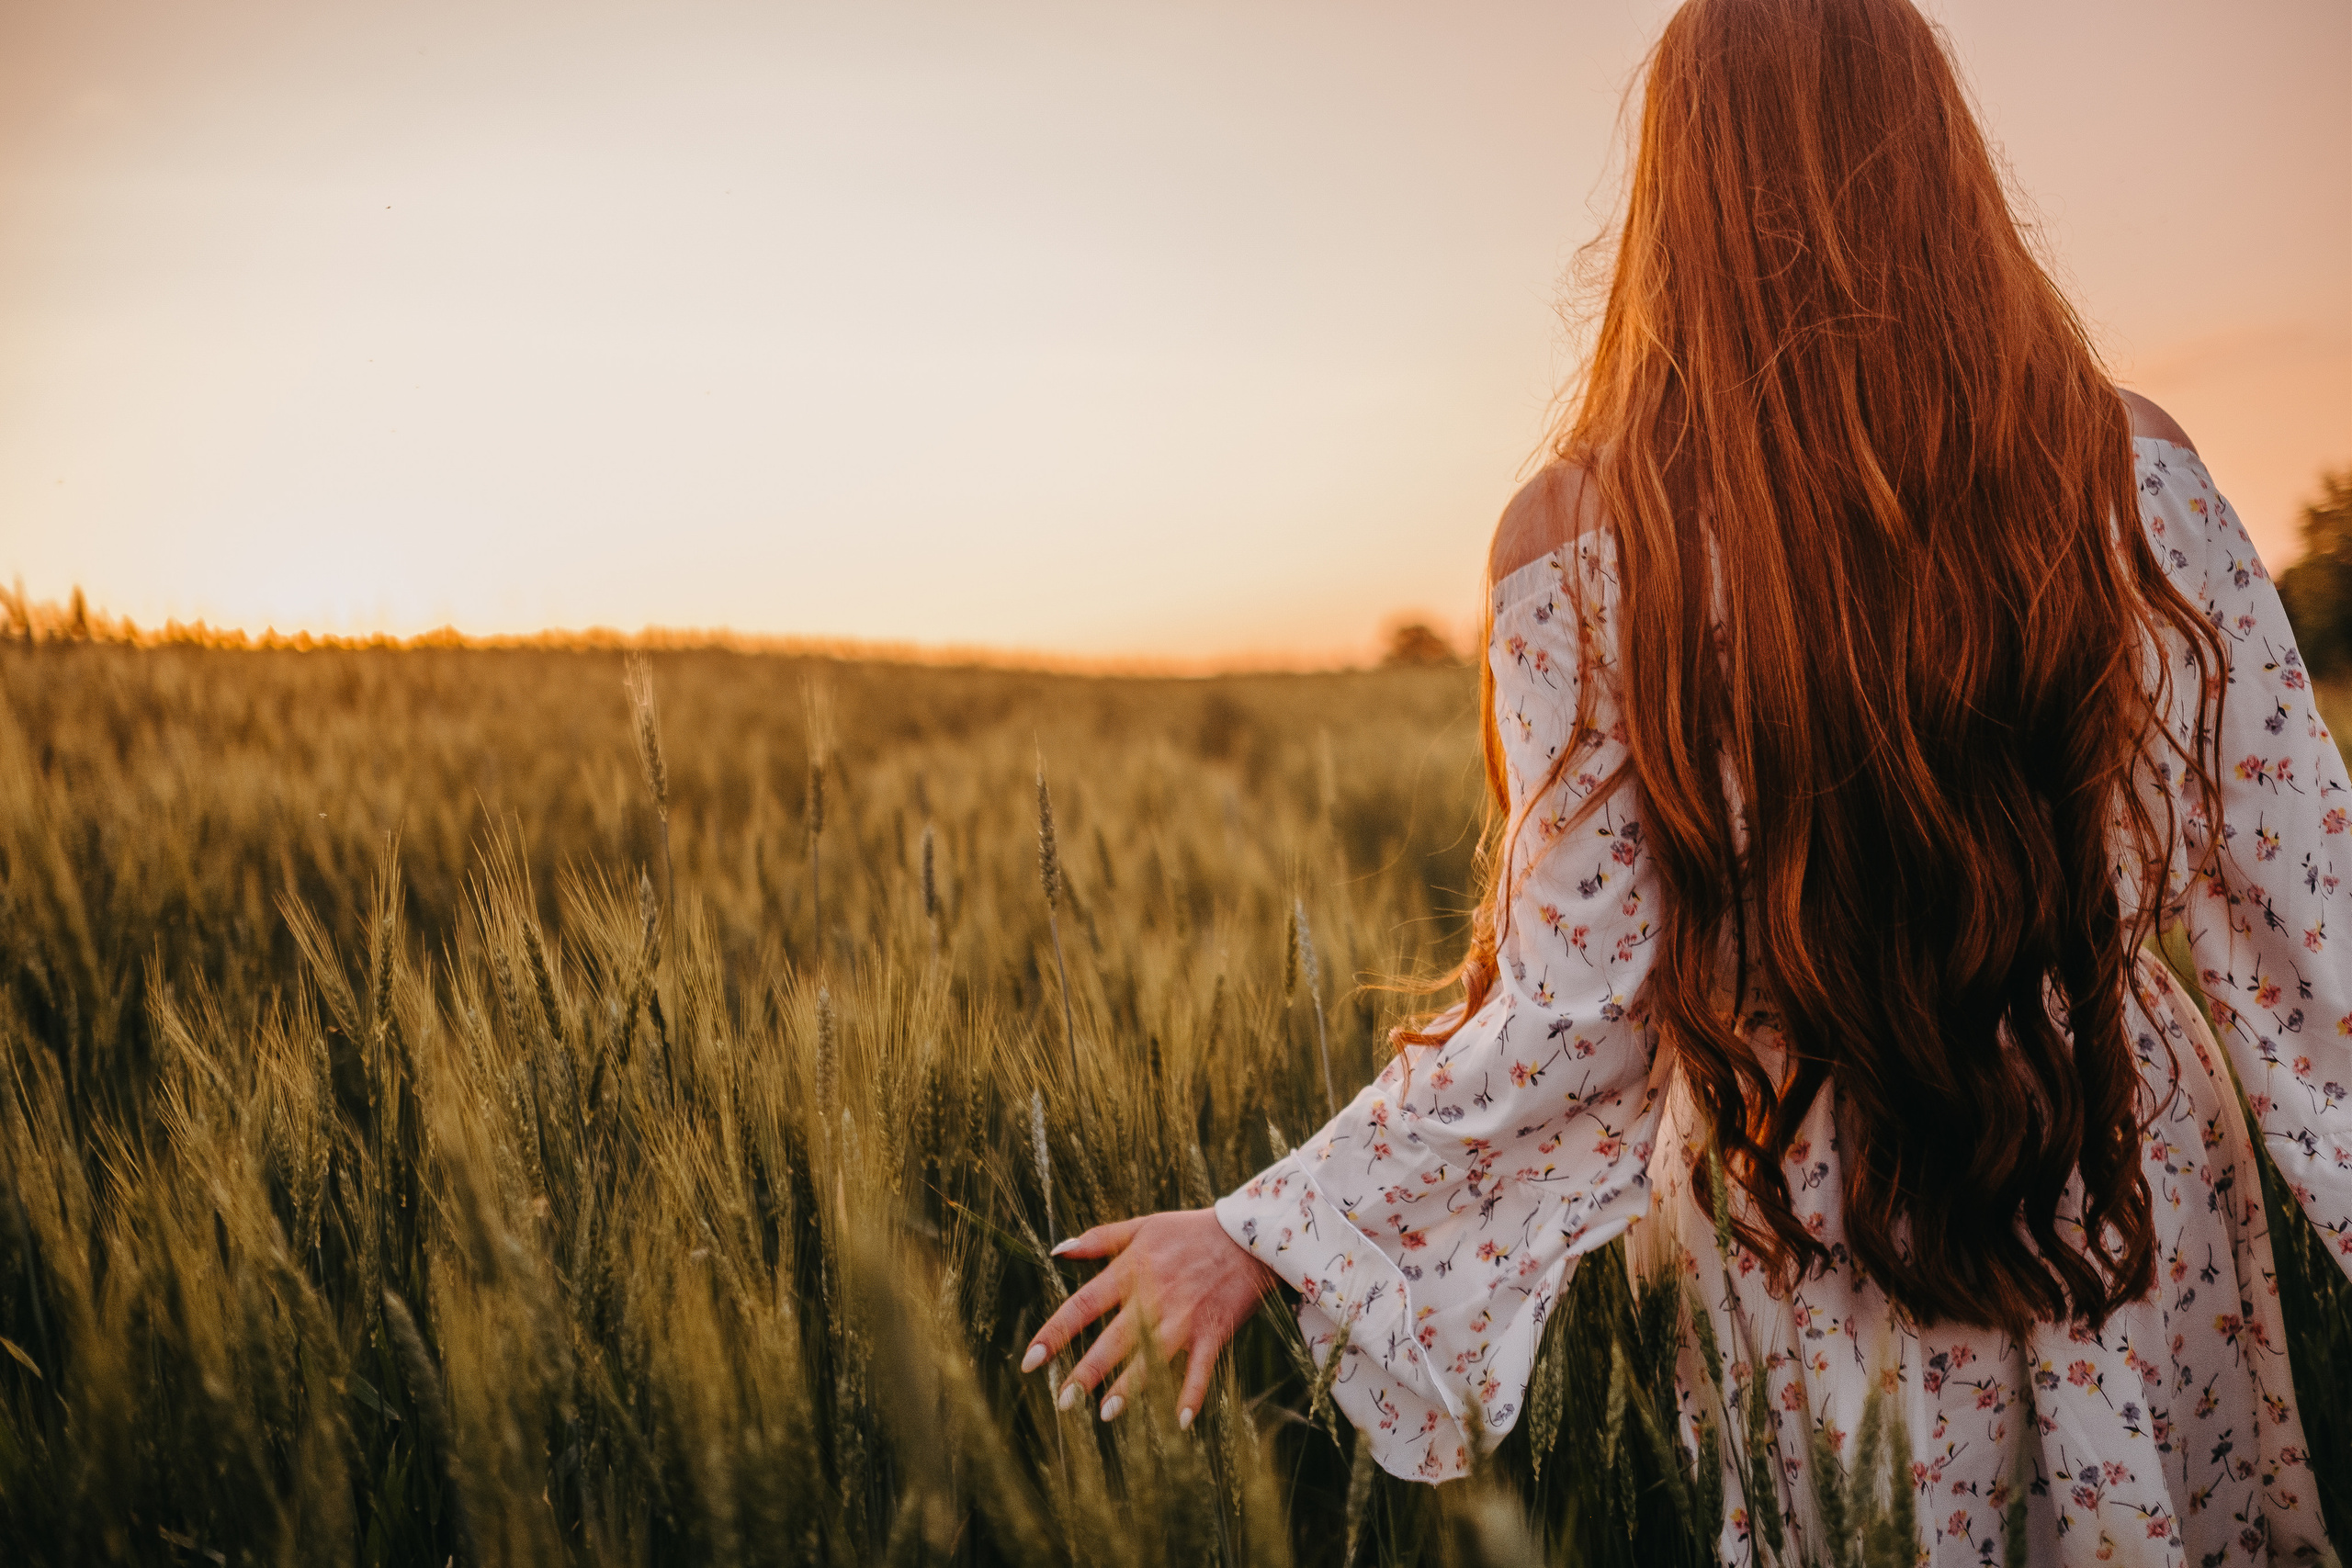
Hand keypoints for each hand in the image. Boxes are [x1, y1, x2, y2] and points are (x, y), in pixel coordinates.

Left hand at [1018, 1207, 1277, 1428]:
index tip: (1030, 1361)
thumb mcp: (1142, 1225)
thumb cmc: (1190, 1230)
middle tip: (1063, 1401)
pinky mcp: (1213, 1331)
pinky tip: (1180, 1422)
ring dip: (1131, 1386)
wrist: (1250, 1236)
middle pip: (1114, 1339)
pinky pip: (1201, 1368)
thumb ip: (1098, 1239)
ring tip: (1105, 1414)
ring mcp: (1185, 1317)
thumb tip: (1056, 1250)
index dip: (1055, 1333)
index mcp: (1131, 1271)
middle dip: (1088, 1371)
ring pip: (1152, 1356)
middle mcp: (1154, 1297)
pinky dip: (1193, 1394)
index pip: (1083, 1305)